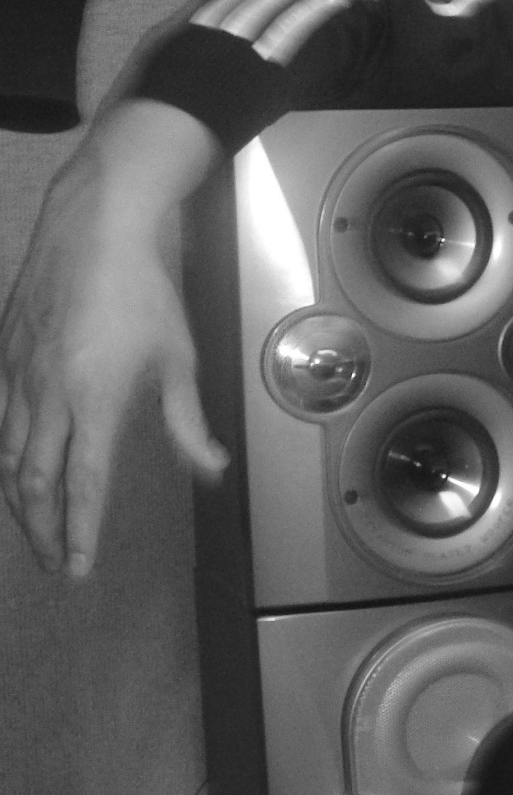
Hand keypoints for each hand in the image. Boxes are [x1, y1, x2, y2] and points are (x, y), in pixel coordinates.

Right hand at [0, 101, 225, 575]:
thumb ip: (187, 422)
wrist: (93, 227)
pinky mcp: (6, 354)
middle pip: (34, 483)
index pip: (84, 486)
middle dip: (43, 530)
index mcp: (94, 401)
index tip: (79, 568)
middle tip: (54, 563)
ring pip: (9, 455)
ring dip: (21, 501)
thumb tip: (210, 468)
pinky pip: (0, 418)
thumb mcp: (179, 358)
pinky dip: (7, 455)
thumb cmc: (144, 291)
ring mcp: (20, 374)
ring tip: (35, 529)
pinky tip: (17, 469)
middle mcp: (48, 395)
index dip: (80, 533)